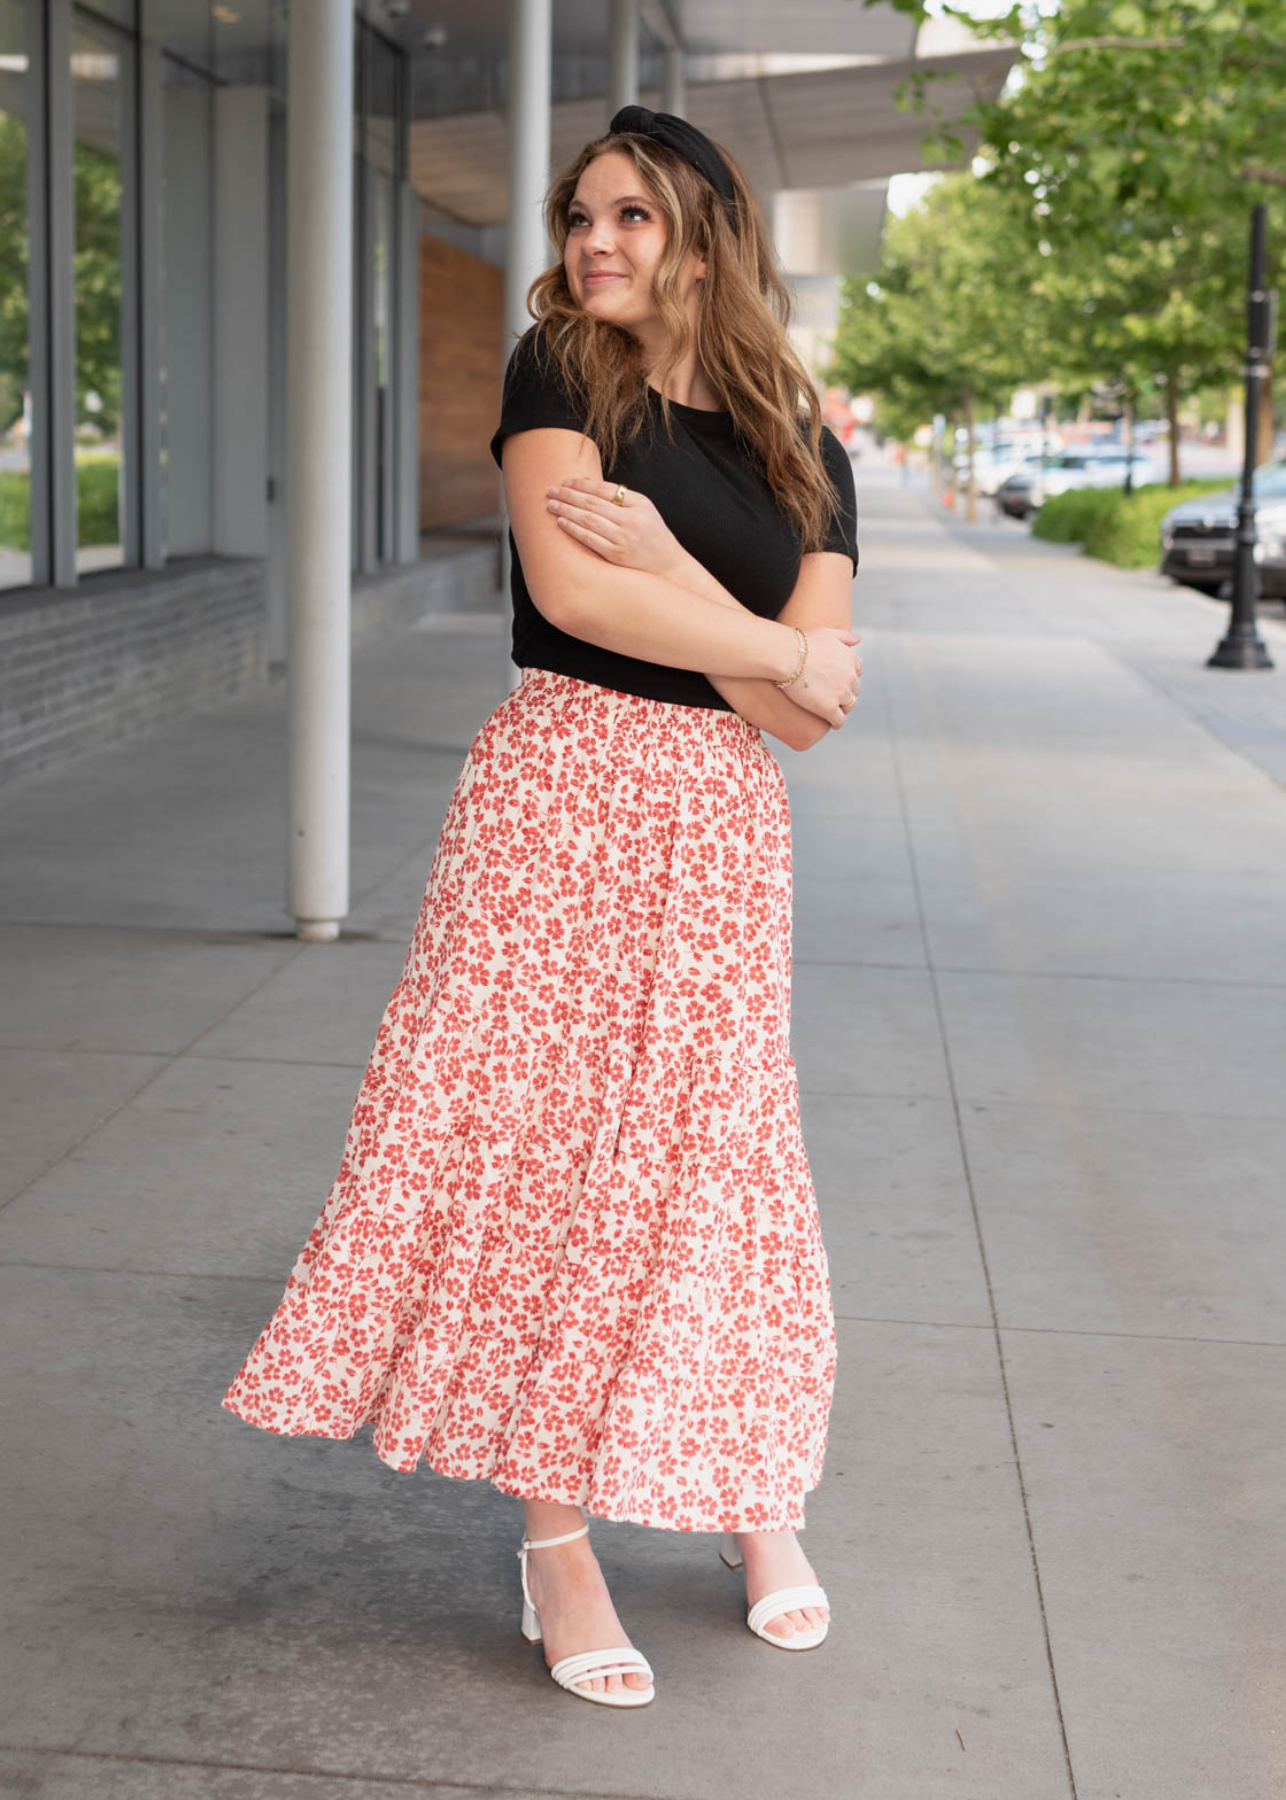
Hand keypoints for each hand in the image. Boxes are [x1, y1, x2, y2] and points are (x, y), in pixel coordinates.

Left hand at [545, 477, 685, 578]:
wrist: (668, 565)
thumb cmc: (652, 534)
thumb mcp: (644, 510)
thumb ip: (621, 497)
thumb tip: (588, 484)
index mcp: (640, 504)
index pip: (605, 489)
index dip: (583, 484)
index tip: (566, 481)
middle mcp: (631, 520)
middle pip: (593, 503)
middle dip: (569, 495)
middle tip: (550, 490)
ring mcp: (624, 539)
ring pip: (589, 520)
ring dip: (567, 510)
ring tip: (551, 504)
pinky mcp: (616, 555)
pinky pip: (590, 539)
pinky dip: (574, 529)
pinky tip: (561, 522)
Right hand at [779, 627, 863, 730]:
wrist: (785, 656)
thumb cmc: (801, 643)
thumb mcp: (827, 632)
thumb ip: (845, 636)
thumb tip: (859, 639)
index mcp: (850, 659)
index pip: (857, 672)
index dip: (847, 677)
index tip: (837, 680)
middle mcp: (850, 677)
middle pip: (854, 690)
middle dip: (845, 692)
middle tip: (831, 696)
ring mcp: (841, 693)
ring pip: (849, 706)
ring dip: (842, 708)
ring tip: (831, 710)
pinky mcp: (829, 708)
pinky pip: (839, 721)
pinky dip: (836, 722)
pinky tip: (829, 722)